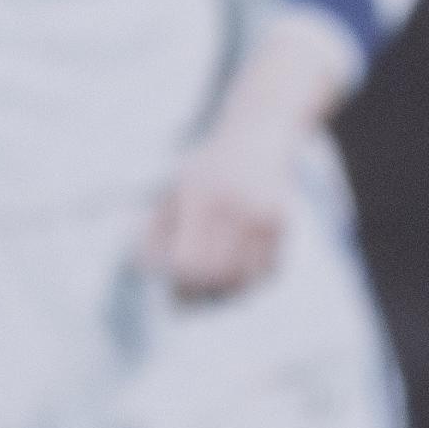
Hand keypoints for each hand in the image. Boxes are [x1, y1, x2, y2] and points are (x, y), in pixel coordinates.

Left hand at [141, 9, 354, 299]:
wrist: (260, 134)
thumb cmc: (207, 167)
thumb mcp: (174, 187)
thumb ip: (155, 228)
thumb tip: (146, 269)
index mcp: (199, 195)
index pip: (188, 260)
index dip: (177, 278)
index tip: (170, 281)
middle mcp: (233, 205)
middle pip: (216, 273)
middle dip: (200, 289)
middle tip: (188, 293)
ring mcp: (262, 215)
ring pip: (243, 276)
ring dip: (225, 288)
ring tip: (212, 284)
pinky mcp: (283, 222)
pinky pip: (267, 269)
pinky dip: (250, 278)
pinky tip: (238, 270)